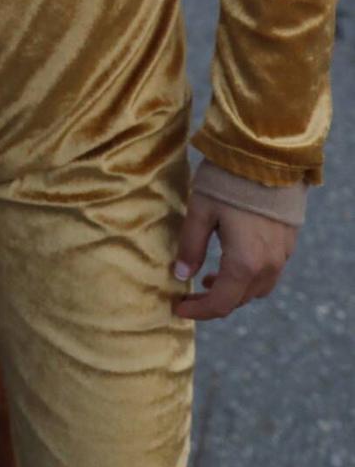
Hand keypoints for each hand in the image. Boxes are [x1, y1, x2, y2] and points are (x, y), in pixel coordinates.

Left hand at [172, 193, 297, 320]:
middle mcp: (268, 266)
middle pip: (239, 299)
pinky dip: (249, 277)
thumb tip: (181, 275)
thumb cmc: (229, 181)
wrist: (269, 156)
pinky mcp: (288, 243)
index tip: (178, 308)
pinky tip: (232, 261)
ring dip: (233, 290)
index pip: (220, 303)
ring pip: (257, 289)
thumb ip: (190, 246)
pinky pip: (269, 273)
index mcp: (244, 263)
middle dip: (213, 302)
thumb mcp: (200, 211)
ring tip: (208, 278)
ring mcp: (282, 255)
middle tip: (189, 294)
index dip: (198, 310)